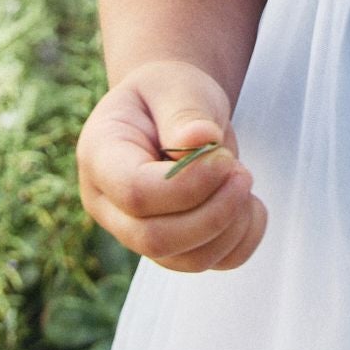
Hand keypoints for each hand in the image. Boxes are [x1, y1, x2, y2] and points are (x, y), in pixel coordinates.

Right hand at [75, 59, 267, 270]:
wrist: (171, 110)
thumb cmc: (168, 94)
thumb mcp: (175, 86)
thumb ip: (184, 111)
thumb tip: (201, 139)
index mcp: (100, 157)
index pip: (134, 192)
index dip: (186, 185)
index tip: (223, 157)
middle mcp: (110, 206)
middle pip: (155, 239)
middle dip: (213, 212)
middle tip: (242, 172)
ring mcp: (138, 233)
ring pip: (186, 260)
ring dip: (231, 226)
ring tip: (243, 179)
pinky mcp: (174, 248)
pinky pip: (212, 264)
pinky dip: (243, 240)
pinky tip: (249, 204)